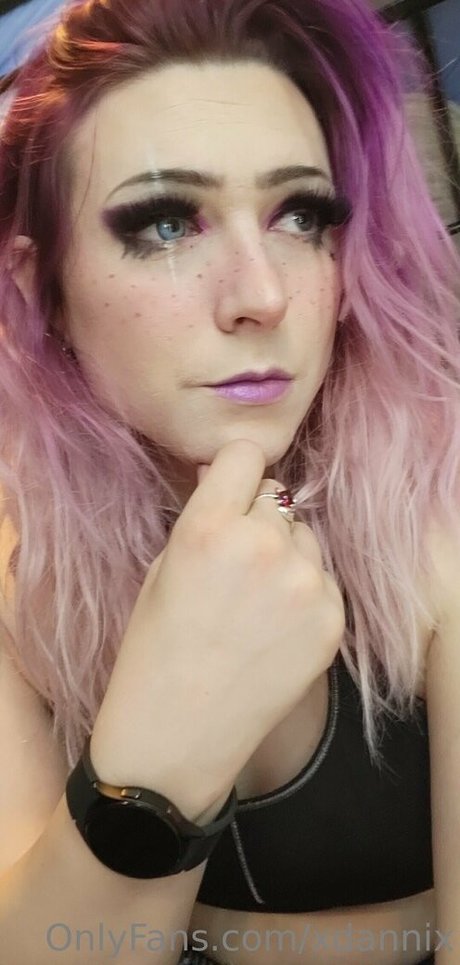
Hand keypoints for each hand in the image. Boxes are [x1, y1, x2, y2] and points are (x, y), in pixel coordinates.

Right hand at [92, 439, 344, 804]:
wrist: (179, 733)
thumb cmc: (154, 650)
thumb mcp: (163, 567)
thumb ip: (203, 517)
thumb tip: (226, 475)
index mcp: (208, 528)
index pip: (246, 455)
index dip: (236, 472)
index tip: (231, 491)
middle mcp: (263, 546)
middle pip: (278, 498)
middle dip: (258, 520)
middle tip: (235, 565)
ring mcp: (305, 584)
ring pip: (306, 538)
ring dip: (286, 555)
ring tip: (256, 604)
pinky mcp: (333, 619)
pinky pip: (324, 580)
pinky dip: (306, 594)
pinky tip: (275, 628)